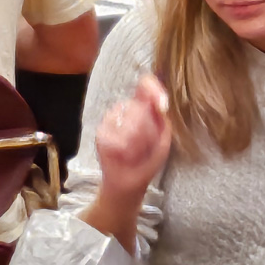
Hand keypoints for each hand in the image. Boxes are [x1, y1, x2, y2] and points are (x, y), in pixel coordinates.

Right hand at [96, 75, 171, 201]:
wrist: (131, 180)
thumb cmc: (149, 158)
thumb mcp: (164, 139)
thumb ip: (163, 120)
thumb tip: (161, 104)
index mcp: (145, 106)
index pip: (145, 84)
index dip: (153, 88)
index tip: (162, 104)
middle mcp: (127, 108)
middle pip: (140, 108)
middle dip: (149, 131)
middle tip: (147, 145)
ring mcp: (112, 118)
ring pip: (129, 123)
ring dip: (138, 142)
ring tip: (136, 151)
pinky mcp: (101, 131)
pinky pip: (117, 137)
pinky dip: (126, 150)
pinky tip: (124, 155)